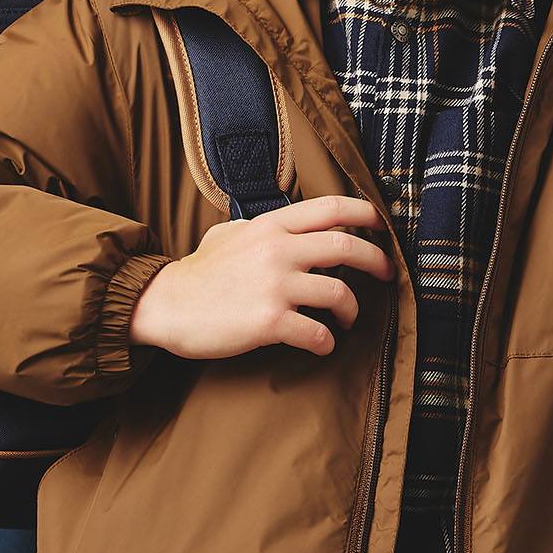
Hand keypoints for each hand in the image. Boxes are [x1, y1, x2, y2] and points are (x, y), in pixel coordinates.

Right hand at [128, 194, 394, 360]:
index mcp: (271, 226)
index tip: (381, 224)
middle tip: (387, 274)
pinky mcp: (269, 322)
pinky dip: (327, 342)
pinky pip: (317, 333)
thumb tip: (287, 227)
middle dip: (377, 262)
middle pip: (347, 247)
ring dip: (351, 309)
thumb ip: (262, 228)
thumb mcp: (228, 234)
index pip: (330, 208)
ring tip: (347, 319)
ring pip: (339, 293)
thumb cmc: (197, 274)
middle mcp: (277, 250)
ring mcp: (275, 286)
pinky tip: (322, 344)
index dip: (365, 213)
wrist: (165, 305)